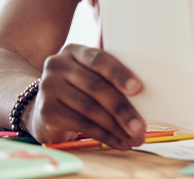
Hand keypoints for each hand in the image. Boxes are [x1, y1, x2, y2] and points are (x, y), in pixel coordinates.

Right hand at [23, 44, 145, 149]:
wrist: (45, 108)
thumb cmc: (80, 88)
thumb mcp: (91, 74)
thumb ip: (111, 76)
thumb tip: (148, 93)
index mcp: (75, 51)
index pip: (99, 59)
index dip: (119, 73)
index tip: (138, 88)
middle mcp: (58, 66)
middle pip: (96, 87)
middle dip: (122, 108)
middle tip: (141, 125)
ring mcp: (49, 88)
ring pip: (90, 109)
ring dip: (117, 126)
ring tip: (135, 137)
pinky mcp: (47, 111)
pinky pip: (82, 125)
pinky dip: (105, 135)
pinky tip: (120, 142)